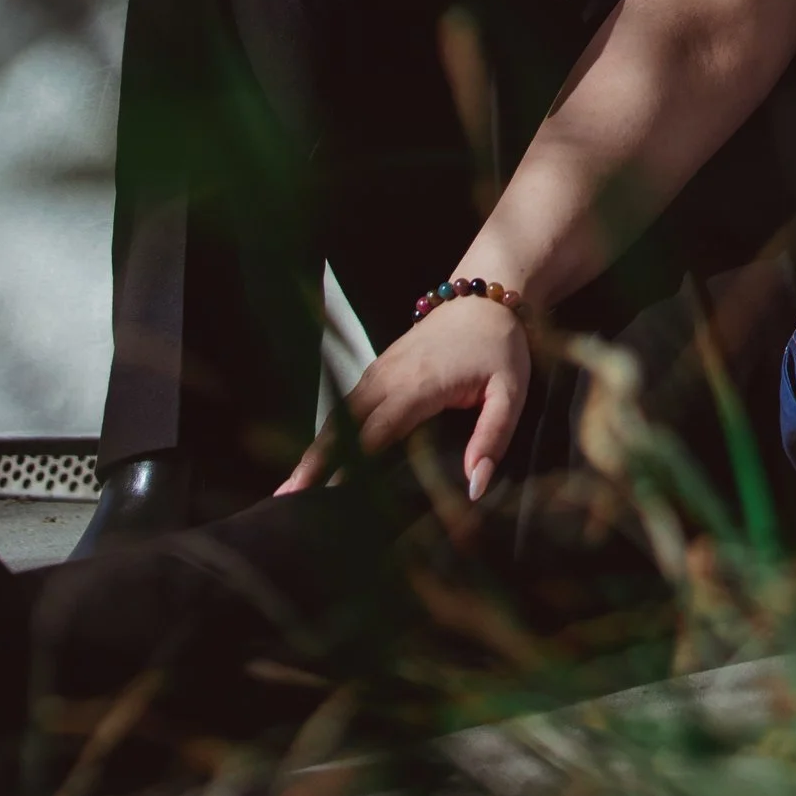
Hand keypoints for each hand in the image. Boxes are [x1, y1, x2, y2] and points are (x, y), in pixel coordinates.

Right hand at [279, 290, 531, 502]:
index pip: (375, 432)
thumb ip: (493, 438)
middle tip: (285, 497)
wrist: (486, 297)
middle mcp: (389, 375)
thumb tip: (473, 487)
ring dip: (315, 447)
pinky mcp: (380, 367)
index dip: (349, 465)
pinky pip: (347, 401)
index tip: (325, 497)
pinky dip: (329, 429)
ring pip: (339, 412)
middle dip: (315, 460)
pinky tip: (318, 455)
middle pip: (343, 423)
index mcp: (418, 385)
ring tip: (291, 486)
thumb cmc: (500, 347)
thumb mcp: (510, 392)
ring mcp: (380, 368)